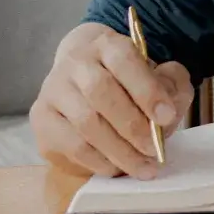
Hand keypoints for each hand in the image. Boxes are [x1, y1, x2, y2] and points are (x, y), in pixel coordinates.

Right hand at [32, 22, 194, 179]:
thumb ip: (172, 84)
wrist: (83, 81)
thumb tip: (167, 107)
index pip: (124, 61)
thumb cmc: (129, 82)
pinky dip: (99, 161)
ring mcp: (54, 90)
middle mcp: (75, 63)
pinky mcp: (42, 119)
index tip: (167, 116)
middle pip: (100, 92)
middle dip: (132, 126)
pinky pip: (71, 145)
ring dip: (119, 151)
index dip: (147, 90)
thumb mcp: (159, 74)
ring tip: (143, 167)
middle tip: (155, 150)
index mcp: (107, 45)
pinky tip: (117, 168)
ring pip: (85, 123)